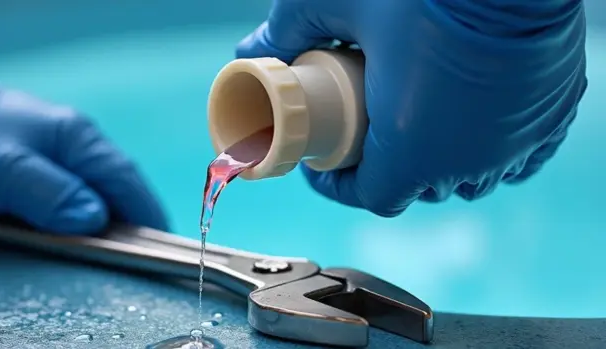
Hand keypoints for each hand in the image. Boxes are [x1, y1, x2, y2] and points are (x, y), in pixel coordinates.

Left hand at [0, 26, 168, 234]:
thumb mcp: (2, 174)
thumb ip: (51, 194)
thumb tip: (95, 219)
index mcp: (76, 138)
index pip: (126, 180)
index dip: (146, 215)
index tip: (161, 247)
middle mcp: (76, 141)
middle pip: (117, 186)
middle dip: (130, 220)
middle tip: (135, 257)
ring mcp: (59, 149)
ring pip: (96, 189)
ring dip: (104, 218)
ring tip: (109, 251)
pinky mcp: (41, 161)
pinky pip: (74, 191)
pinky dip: (81, 213)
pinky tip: (76, 232)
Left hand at [236, 0, 587, 215]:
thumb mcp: (339, 1)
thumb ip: (287, 30)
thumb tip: (251, 52)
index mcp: (411, 147)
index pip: (371, 195)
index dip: (339, 184)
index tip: (324, 161)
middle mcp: (467, 159)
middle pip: (417, 188)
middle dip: (382, 168)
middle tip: (361, 132)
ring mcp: (513, 142)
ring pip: (467, 177)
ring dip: (435, 163)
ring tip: (412, 125)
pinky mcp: (549, 117)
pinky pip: (517, 157)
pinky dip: (487, 150)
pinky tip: (468, 128)